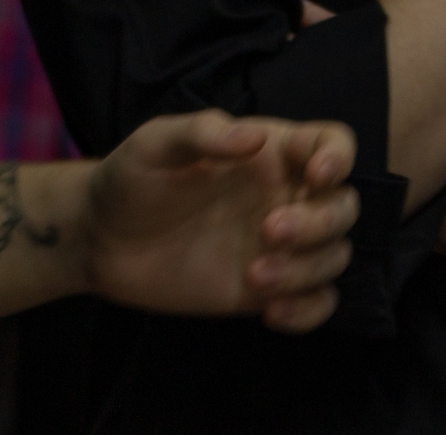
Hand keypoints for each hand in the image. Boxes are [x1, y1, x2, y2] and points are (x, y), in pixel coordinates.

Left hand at [84, 110, 359, 333]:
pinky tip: (271, 313)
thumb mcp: (157, 143)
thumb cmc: (132, 179)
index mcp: (272, 152)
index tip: (316, 175)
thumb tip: (255, 138)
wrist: (101, 241)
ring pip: (335, 255)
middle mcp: (286, 196)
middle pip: (344, 206)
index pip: (332, 144)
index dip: (339, 157)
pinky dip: (309, 309)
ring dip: (308, 268)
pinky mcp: (268, 291)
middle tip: (267, 230)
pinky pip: (317, 302)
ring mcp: (281, 247)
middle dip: (319, 222)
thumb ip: (203, 131)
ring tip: (254, 277)